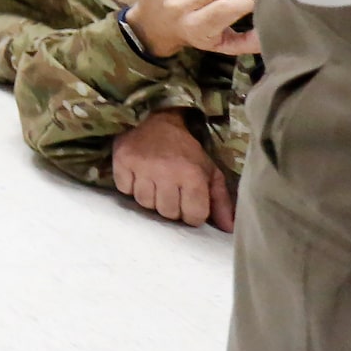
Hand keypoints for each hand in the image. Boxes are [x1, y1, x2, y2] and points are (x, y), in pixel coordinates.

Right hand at [110, 110, 234, 230]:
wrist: (156, 120)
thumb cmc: (186, 150)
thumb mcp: (209, 172)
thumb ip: (221, 201)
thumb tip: (229, 229)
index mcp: (192, 175)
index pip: (193, 216)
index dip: (193, 214)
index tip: (190, 202)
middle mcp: (166, 172)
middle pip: (167, 213)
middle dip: (171, 206)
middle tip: (171, 191)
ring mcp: (141, 167)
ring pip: (145, 204)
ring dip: (150, 197)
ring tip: (154, 184)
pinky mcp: (121, 161)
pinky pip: (125, 190)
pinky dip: (130, 186)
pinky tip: (138, 176)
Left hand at [127, 0, 259, 58]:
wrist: (150, 29)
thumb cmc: (192, 36)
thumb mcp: (219, 44)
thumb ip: (246, 42)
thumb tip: (269, 35)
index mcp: (195, 27)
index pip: (228, 7)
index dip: (245, 3)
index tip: (251, 4)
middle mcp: (178, 7)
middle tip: (228, 1)